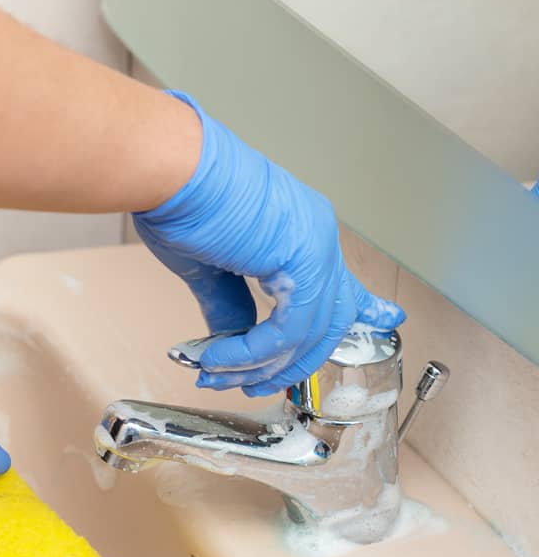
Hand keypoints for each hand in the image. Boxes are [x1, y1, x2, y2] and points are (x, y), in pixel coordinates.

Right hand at [133, 92, 405, 396]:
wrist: (170, 169)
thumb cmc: (179, 199)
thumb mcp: (207, 264)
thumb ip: (228, 304)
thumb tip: (233, 337)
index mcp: (298, 230)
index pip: (339, 281)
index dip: (364, 308)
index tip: (386, 321)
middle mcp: (316, 235)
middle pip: (329, 318)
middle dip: (290, 364)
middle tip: (255, 387)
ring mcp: (314, 246)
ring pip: (309, 332)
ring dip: (258, 365)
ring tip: (216, 374)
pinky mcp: (302, 261)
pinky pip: (287, 330)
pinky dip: (250, 353)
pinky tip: (218, 357)